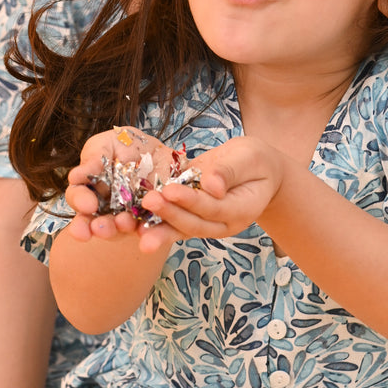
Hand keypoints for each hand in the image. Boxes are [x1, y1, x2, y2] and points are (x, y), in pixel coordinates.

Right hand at [65, 126, 171, 241]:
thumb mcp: (107, 144)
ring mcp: (130, 215)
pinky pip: (152, 227)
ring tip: (124, 223)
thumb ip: (93, 158)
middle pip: (97, 223)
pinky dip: (150, 230)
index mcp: (90, 190)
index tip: (88, 204)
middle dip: (98, 227)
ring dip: (121, 228)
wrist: (157, 150)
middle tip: (99, 228)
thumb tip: (75, 176)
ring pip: (123, 227)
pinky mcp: (154, 218)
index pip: (78, 198)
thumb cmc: (125, 146)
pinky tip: (147, 229)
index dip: (80, 202)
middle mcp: (107, 209)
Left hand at [134, 136, 286, 253]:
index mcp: (241, 210)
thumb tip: (212, 185)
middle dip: (169, 214)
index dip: (192, 200)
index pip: (213, 208)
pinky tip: (131, 223)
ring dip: (156, 229)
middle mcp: (222, 223)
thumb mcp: (249, 158)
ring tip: (132, 229)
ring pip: (180, 229)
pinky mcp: (191, 216)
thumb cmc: (255, 161)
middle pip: (194, 223)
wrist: (255, 172)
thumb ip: (230, 171)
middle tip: (148, 202)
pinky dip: (153, 223)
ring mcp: (206, 223)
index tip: (170, 190)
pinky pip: (172, 222)